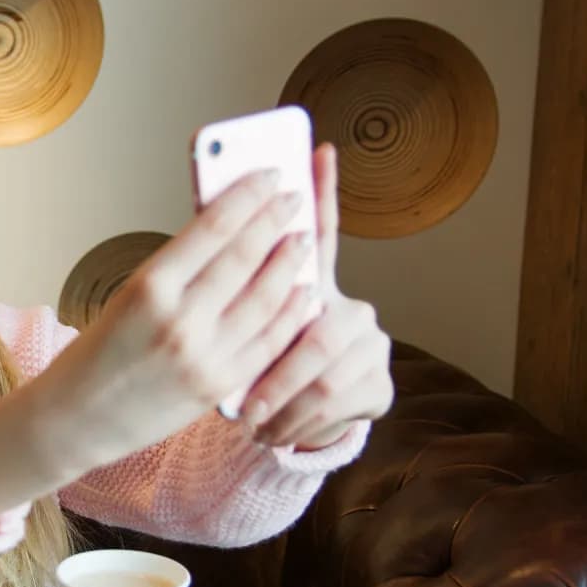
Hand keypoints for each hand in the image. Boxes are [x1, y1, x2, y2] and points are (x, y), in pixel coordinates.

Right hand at [34, 167, 322, 476]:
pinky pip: (268, 343)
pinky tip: (302, 292)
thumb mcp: (126, 298)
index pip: (213, 228)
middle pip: (245, 258)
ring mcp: (203, 356)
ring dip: (290, 265)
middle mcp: (178, 320)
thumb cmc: (96, 354)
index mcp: (148, 288)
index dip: (248, 196)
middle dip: (276, 221)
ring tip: (303, 240)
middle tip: (294, 198)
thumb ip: (177, 270)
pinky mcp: (219, 386)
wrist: (76, 419)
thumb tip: (228, 232)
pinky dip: (291, 313)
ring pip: (266, 299)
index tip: (268, 175)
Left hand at [238, 144, 394, 448]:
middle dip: (273, 366)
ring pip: (323, 370)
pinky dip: (297, 423)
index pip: (320, 230)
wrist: (297, 421)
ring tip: (250, 425)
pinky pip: (337, 402)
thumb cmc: (255, 369)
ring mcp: (370, 343)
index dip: (323, 191)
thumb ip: (239, 301)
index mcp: (313, 286)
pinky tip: (271, 437)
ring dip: (281, 402)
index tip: (319, 149)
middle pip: (315, 324)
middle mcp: (348, 307)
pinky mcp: (381, 384)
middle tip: (241, 400)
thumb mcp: (244, 338)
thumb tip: (206, 246)